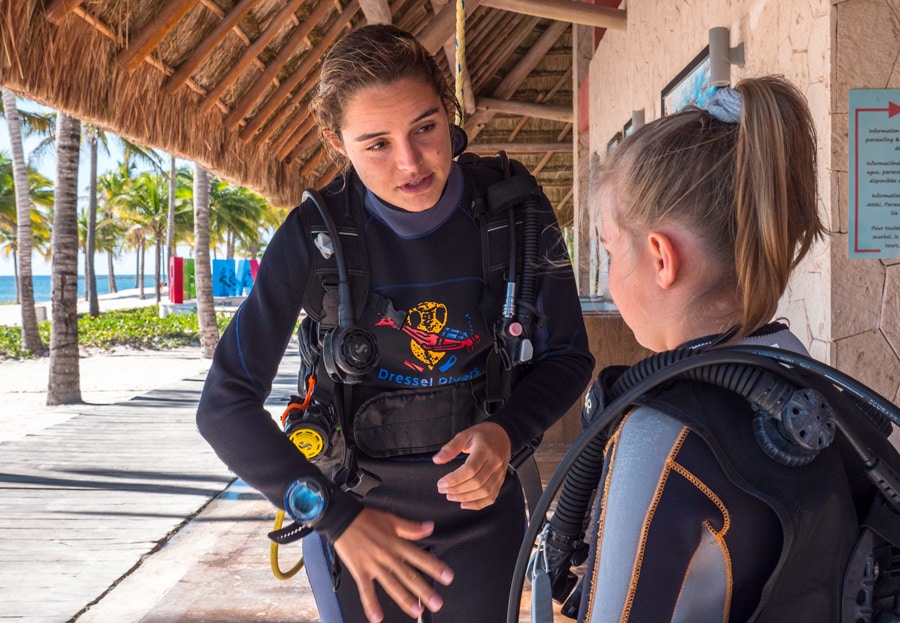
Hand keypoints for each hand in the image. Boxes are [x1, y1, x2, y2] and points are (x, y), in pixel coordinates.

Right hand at [332, 507, 453, 622]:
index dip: (435, 567)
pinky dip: (371, 604)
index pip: (420, 557)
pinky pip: (366, 590)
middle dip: (424, 590)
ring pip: (392, 584)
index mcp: (397, 543)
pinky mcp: (360, 571)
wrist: (342, 518)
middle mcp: (388, 555)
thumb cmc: (366, 518)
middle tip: (437, 603)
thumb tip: (430, 527)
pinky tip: (377, 617)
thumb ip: (412, 527)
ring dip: (405, 599)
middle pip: (409, 575)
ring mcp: (373, 565)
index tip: (447, 577)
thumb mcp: (392, 519)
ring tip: (417, 611)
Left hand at [433, 421, 511, 509]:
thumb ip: (450, 448)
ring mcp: (500, 473)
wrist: (502, 435)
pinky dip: (478, 504)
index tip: (441, 483)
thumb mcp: (464, 435)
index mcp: (485, 450)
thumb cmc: (482, 435)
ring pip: (484, 492)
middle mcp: (495, 462)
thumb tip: (436, 460)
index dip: (454, 479)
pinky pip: (491, 497)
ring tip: (451, 496)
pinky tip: (465, 504)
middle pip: (477, 482)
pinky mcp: (501, 480)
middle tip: (443, 490)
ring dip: (466, 498)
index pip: (470, 469)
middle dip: (457, 490)